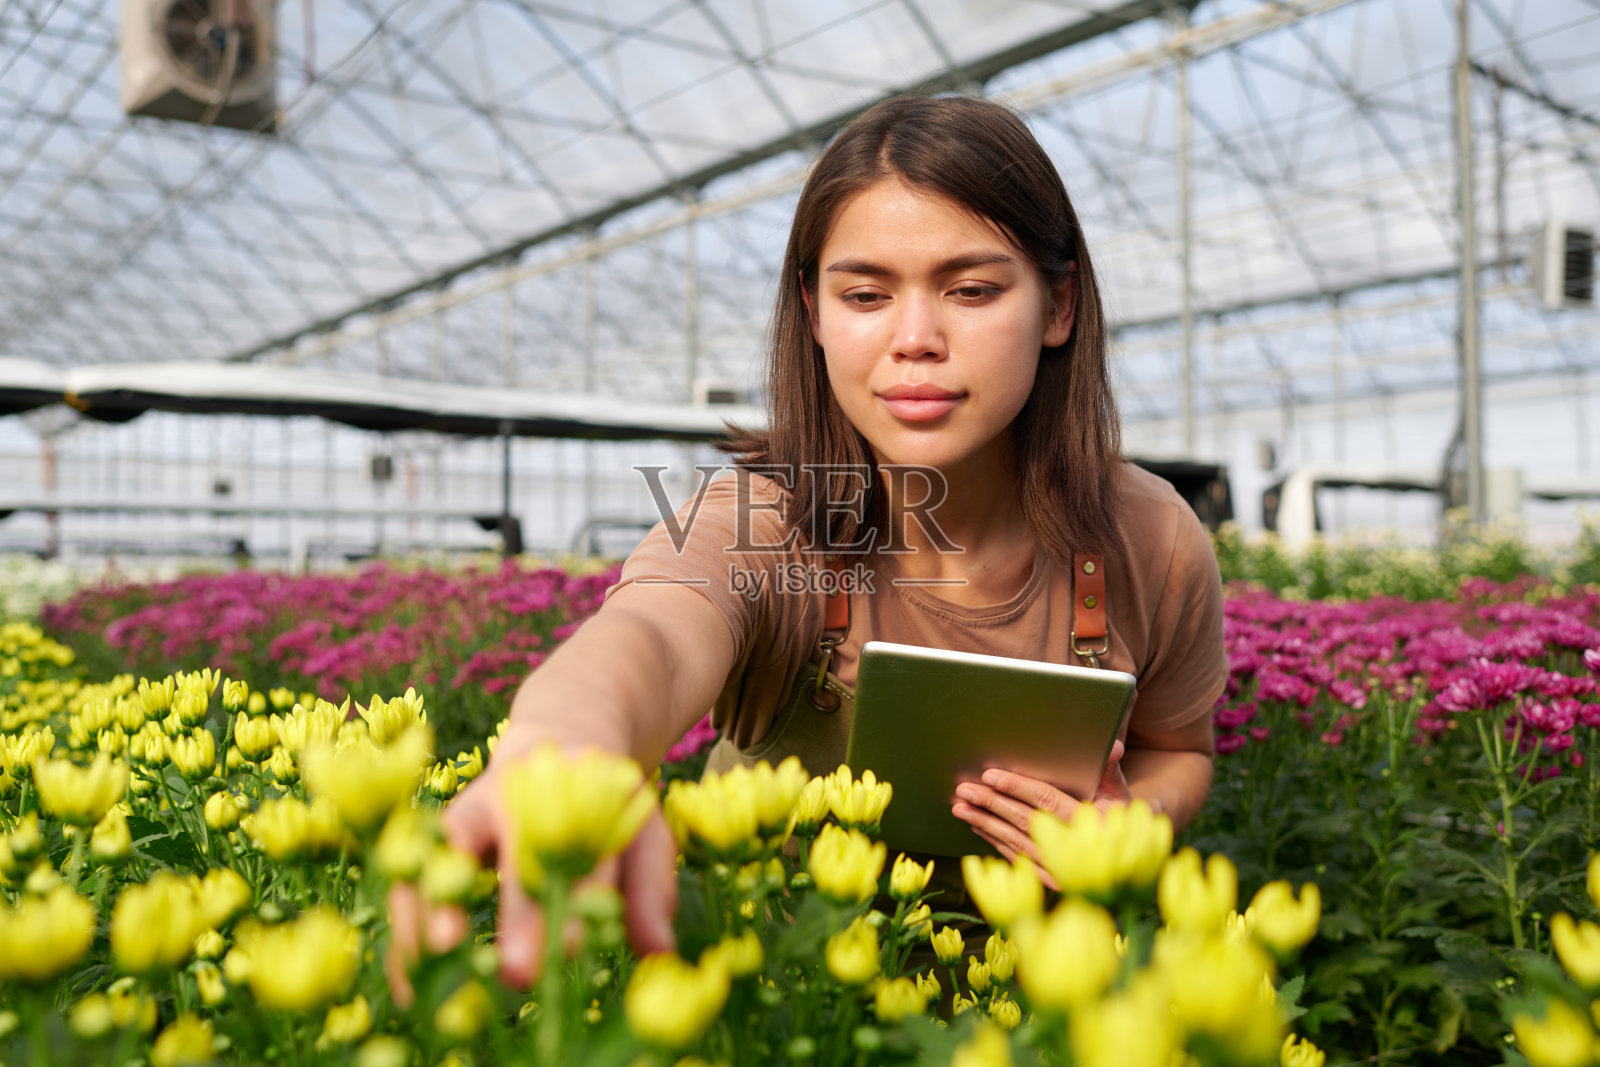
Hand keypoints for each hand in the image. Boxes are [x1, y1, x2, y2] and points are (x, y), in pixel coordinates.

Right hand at [385, 743, 678, 1003]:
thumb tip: (659, 953)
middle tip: (520, 972)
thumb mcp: (640, 832)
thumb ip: (649, 890)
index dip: (577, 895)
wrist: (558, 742)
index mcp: (576, 791)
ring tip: (443, 974)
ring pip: (447, 856)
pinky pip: (413, 876)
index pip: (582, 847)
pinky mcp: (437, 835)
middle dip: (519, 914)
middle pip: (515, 853)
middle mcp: (516, 794)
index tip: (573, 947)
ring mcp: (470, 809)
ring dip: (441, 914)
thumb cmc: (604, 802)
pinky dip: (409, 926)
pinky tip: (411, 979)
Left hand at [950, 740, 1135, 890]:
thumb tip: (1114, 746)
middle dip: (992, 804)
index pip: (1046, 800)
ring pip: (1015, 842)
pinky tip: (979, 826)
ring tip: (961, 808)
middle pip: (1024, 821)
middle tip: (964, 790)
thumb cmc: (1121, 820)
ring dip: (986, 824)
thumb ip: (1109, 770)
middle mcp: (1073, 849)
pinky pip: (1018, 858)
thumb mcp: (1120, 795)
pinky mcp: (1051, 881)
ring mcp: (1060, 869)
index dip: (1017, 787)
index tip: (990, 775)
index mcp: (1089, 822)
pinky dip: (996, 842)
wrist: (1127, 861)